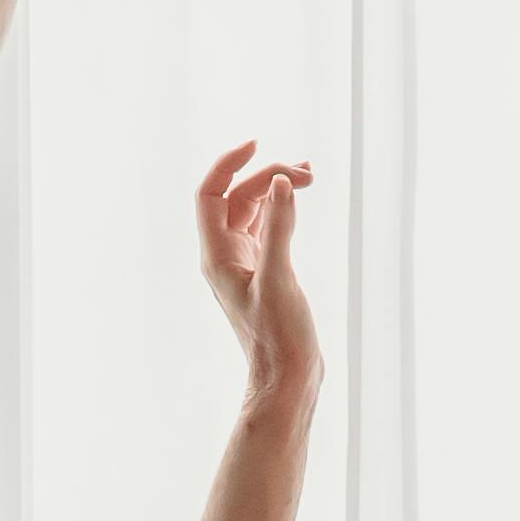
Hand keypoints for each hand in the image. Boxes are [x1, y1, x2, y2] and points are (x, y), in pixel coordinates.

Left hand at [196, 138, 317, 405]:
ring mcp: (243, 263)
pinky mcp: (263, 271)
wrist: (287, 377)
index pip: (209, 194)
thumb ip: (279, 228)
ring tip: (310, 175)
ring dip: (276, 189)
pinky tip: (298, 197)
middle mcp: (223, 256)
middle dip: (268, 177)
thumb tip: (280, 181)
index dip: (227, 164)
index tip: (257, 143)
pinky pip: (266, 227)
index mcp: (215, 256)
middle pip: (236, 198)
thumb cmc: (278, 337)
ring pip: (252, 210)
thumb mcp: (280, 278)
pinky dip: (281, 208)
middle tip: (308, 173)